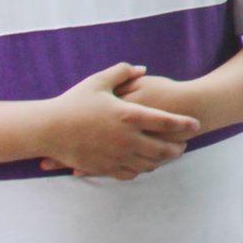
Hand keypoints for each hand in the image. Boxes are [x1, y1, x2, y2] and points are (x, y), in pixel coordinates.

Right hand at [36, 64, 196, 179]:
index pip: (166, 121)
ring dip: (162, 161)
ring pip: (149, 164)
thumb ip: (122, 72)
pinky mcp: (104, 167)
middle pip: (162, 148)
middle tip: (183, 145)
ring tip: (167, 155)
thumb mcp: (98, 82)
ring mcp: (115, 155)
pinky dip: (141, 169)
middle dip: (177, 147)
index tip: (195, 124)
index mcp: (128, 115)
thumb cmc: (73, 103)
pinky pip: (130, 173)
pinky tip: (144, 165)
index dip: (184, 123)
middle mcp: (126, 138)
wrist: (46, 128)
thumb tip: (142, 68)